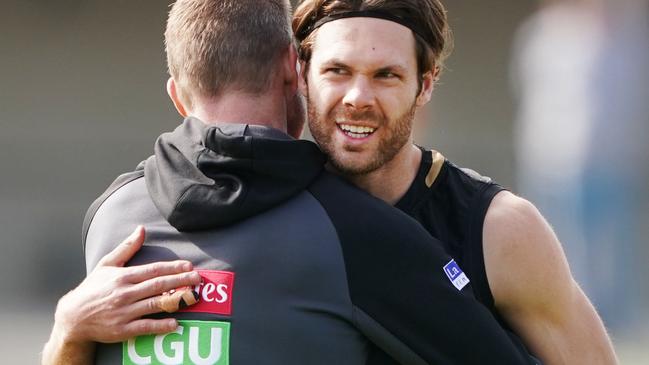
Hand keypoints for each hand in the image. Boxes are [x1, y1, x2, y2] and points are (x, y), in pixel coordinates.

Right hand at [44, 225, 201, 363]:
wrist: (72, 317)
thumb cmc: (92, 289)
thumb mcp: (106, 264)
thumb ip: (127, 247)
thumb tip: (141, 228)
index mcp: (123, 277)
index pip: (153, 270)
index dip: (173, 267)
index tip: (189, 265)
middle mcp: (124, 293)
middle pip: (158, 286)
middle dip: (180, 281)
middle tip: (197, 279)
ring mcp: (124, 312)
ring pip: (154, 305)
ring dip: (175, 301)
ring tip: (192, 297)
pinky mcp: (122, 330)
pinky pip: (145, 327)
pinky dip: (160, 326)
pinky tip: (175, 324)